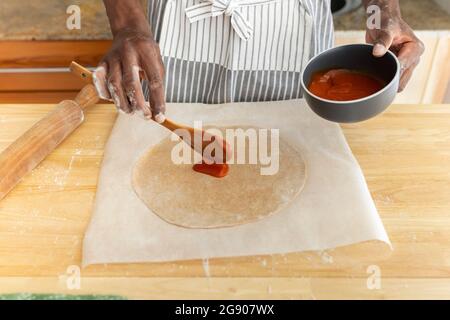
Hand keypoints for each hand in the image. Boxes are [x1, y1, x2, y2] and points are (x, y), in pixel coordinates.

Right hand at [94, 5, 165, 121]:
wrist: (130, 33)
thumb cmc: (146, 53)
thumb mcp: (157, 64)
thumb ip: (157, 87)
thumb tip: (157, 114)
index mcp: (147, 53)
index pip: (154, 81)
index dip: (158, 101)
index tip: (160, 117)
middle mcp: (128, 54)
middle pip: (131, 84)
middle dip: (138, 105)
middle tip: (145, 116)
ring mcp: (113, 58)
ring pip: (114, 85)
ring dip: (122, 103)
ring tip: (130, 112)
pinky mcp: (102, 62)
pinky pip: (100, 82)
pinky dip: (106, 95)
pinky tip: (115, 100)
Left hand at [365, 0, 423, 91]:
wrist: (381, 22)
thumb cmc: (385, 22)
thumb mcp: (385, 29)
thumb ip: (382, 40)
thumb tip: (377, 52)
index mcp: (415, 49)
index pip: (403, 68)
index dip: (389, 72)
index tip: (376, 71)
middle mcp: (413, 59)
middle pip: (401, 81)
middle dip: (388, 79)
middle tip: (373, 73)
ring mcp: (406, 66)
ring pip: (397, 84)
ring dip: (385, 81)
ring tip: (375, 71)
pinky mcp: (397, 69)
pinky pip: (391, 82)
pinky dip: (383, 81)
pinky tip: (375, 74)